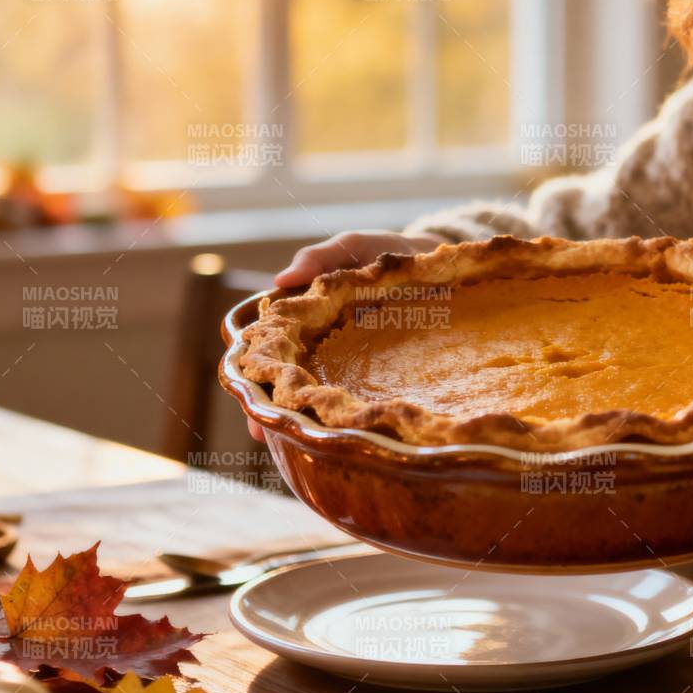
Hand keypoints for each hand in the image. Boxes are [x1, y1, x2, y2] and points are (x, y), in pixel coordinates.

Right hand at [255, 230, 450, 443]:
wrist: (442, 266)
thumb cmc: (387, 254)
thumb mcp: (354, 248)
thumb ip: (322, 258)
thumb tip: (282, 279)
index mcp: (309, 320)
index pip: (271, 352)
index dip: (256, 376)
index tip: (249, 398)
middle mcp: (325, 349)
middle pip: (290, 385)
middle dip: (275, 410)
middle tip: (263, 433)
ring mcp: (355, 366)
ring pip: (323, 400)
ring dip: (308, 422)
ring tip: (293, 444)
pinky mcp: (388, 376)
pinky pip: (367, 400)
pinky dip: (356, 419)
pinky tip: (350, 437)